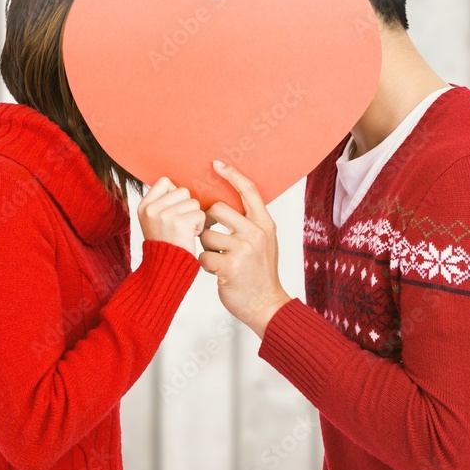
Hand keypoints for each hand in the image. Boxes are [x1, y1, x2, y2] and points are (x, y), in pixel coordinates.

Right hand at [137, 177, 206, 255]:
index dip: (174, 195)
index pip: (165, 182)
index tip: (172, 210)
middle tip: (179, 224)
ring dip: (194, 217)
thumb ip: (162, 202)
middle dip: (186, 207)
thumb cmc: (165, 243)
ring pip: (194, 202)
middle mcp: (152, 209)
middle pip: (183, 191)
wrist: (165, 268)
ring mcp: (165, 215)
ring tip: (184, 231)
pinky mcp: (180, 223)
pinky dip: (199, 226)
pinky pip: (200, 214)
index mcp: (144, 206)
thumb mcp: (153, 220)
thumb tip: (181, 187)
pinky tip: (189, 236)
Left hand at [198, 161, 291, 338]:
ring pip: (206, 234)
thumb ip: (250, 222)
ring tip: (217, 258)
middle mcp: (256, 232)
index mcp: (265, 223)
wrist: (266, 305)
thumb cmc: (260, 273)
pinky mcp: (230, 266)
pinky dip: (204, 264)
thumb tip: (225, 202)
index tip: (216, 164)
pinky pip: (203, 255)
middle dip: (206, 222)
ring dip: (205, 246)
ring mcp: (243, 249)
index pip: (248, 191)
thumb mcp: (264, 242)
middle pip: (216, 209)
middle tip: (211, 236)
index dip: (232, 175)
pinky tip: (216, 271)